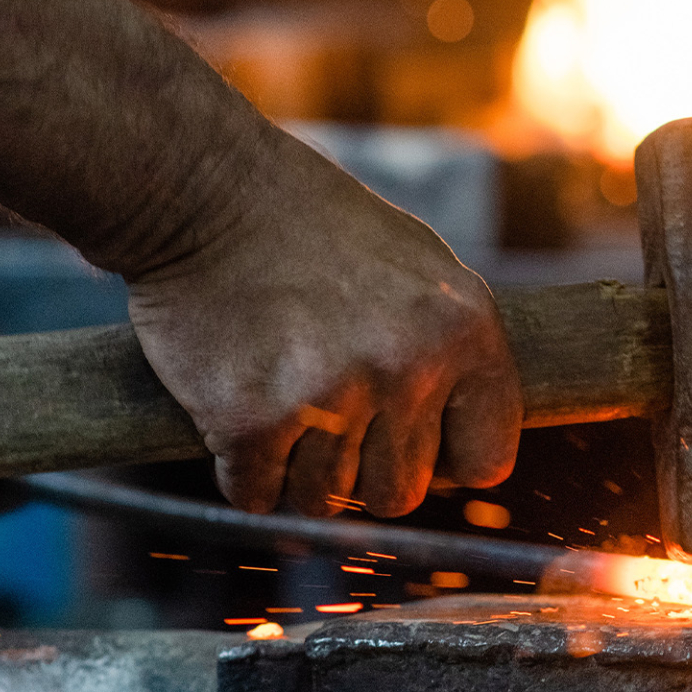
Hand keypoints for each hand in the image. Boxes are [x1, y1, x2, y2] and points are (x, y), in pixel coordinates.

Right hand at [124, 137, 522, 517]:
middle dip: (362, 469)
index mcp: (466, 331)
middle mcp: (408, 366)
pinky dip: (240, 471)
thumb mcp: (421, 269)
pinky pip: (256, 495)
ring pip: (324, 500)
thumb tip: (468, 451)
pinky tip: (236, 413)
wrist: (204, 191)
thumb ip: (453, 353)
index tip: (408, 441)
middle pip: (399, 494)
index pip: (486, 461)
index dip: (443, 461)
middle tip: (328, 416)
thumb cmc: (314, 226)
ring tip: (279, 398)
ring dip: (296, 470)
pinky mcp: (251, 418)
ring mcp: (331, 394)